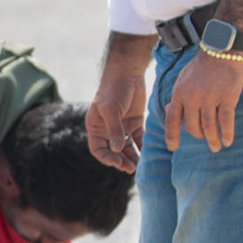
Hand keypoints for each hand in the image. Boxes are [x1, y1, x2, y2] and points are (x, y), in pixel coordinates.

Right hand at [88, 36, 150, 172]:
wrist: (127, 73)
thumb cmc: (113, 90)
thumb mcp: (111, 110)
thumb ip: (114, 130)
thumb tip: (117, 150)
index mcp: (96, 128)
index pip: (98, 149)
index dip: (107, 158)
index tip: (117, 163)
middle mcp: (107, 130)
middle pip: (113, 151)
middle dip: (120, 160)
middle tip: (130, 168)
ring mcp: (121, 126)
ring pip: (125, 147)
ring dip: (131, 156)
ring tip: (138, 165)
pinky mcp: (134, 122)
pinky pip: (137, 138)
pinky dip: (141, 146)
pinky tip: (146, 152)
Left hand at [167, 50, 242, 153]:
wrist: (221, 50)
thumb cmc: (201, 66)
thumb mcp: (182, 80)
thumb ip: (178, 97)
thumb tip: (169, 111)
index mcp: (179, 94)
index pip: (172, 120)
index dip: (172, 136)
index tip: (173, 148)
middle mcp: (193, 98)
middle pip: (192, 126)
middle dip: (198, 136)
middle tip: (205, 140)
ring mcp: (210, 98)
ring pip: (208, 126)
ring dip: (212, 139)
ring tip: (215, 148)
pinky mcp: (227, 97)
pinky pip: (225, 120)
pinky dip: (226, 133)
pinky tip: (227, 141)